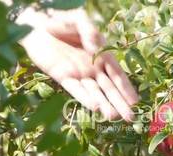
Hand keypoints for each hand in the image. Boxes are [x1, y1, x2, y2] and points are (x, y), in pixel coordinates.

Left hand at [16, 8, 138, 120]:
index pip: (117, 75)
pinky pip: (76, 89)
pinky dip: (85, 98)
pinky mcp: (62, 76)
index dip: (126, 89)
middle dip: (120, 103)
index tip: (136, 102)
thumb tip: (97, 49)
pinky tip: (95, 107)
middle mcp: (93, 68)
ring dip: (104, 105)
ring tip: (113, 117)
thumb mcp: (80, 20)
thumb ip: (90, 31)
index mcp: (102, 55)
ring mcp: (78, 74)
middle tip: (130, 118)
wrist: (36, 24)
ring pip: (95, 92)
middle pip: (109, 88)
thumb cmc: (60, 20)